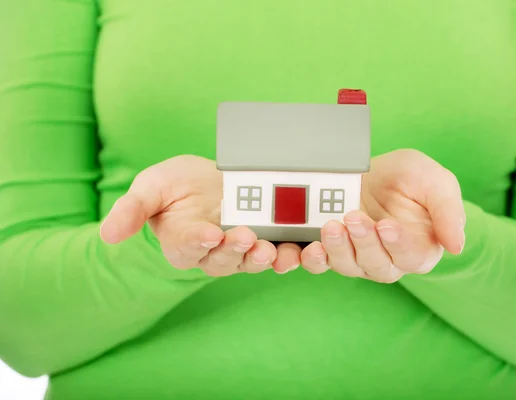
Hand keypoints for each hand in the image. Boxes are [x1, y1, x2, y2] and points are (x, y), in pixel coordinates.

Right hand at [100, 155, 297, 275]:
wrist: (209, 180)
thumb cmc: (176, 186)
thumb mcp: (150, 188)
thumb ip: (132, 209)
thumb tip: (107, 234)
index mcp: (180, 242)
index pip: (185, 248)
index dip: (196, 242)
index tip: (208, 234)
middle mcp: (210, 252)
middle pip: (220, 260)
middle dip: (233, 251)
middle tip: (245, 238)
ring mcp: (238, 249)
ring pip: (248, 262)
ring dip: (260, 259)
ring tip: (270, 250)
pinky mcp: (262, 241)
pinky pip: (274, 254)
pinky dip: (284, 255)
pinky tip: (296, 250)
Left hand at [300, 149, 465, 282]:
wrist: (373, 169)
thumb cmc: (409, 177)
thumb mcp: (435, 182)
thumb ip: (449, 211)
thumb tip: (457, 246)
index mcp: (420, 249)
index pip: (412, 258)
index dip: (399, 245)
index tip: (387, 225)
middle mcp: (389, 260)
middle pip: (378, 266)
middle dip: (364, 243)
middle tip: (355, 217)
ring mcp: (358, 257)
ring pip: (348, 266)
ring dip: (338, 249)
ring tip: (332, 225)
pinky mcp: (332, 250)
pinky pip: (321, 264)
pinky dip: (313, 260)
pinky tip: (309, 248)